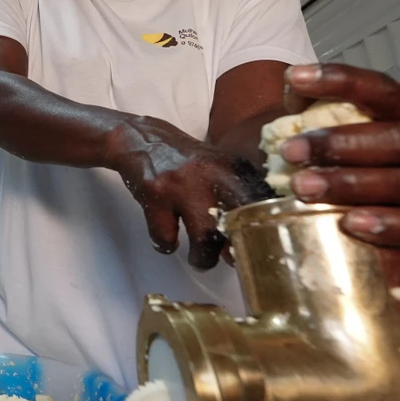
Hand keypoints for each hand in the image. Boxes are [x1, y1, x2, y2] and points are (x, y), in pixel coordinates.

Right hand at [109, 116, 274, 269]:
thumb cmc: (184, 161)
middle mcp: (210, 174)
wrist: (140, 140)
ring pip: (203, 237)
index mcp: (231, 167)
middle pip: (235, 222)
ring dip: (202, 257)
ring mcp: (181, 184)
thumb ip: (236, 195)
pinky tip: (168, 241)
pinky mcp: (155, 195)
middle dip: (235, 249)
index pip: (258, 203)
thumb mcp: (216, 167)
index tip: (256, 246)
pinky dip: (166, 245)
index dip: (260, 230)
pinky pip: (165, 236)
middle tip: (231, 260)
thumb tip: (252, 236)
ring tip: (200, 260)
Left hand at [281, 64, 399, 249]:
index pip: (382, 90)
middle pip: (399, 138)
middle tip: (291, 151)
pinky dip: (385, 224)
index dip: (341, 81)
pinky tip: (350, 223)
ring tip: (304, 187)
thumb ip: (322, 113)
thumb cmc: (371, 170)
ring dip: (352, 184)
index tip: (295, 78)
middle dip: (341, 144)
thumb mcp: (349, 137)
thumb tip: (293, 91)